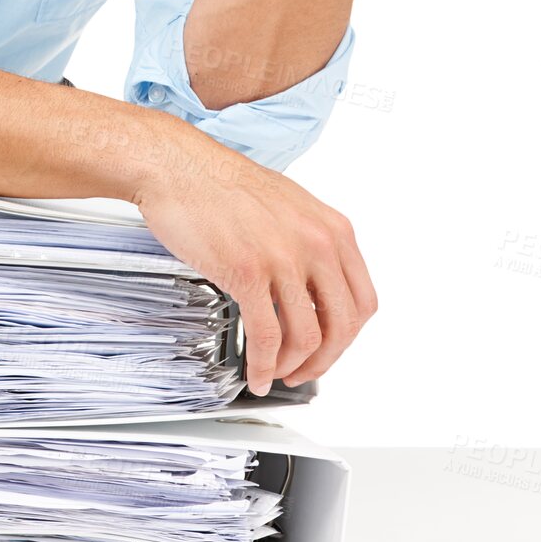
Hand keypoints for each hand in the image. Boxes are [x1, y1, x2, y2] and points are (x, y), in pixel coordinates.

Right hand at [133, 130, 377, 391]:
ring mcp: (283, 258)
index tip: (329, 348)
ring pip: (307, 337)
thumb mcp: (289, 204)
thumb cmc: (221, 183)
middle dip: (324, 359)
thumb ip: (310, 242)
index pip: (362, 301)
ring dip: (293, 367)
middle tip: (305, 371)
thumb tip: (314, 284)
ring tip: (276, 373)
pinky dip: (264, 365)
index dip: (347, 337)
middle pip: (342, 326)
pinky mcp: (248, 272)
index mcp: (332, 228)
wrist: (178, 167)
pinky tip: (255, 372)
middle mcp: (316, 243)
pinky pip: (267, 336)